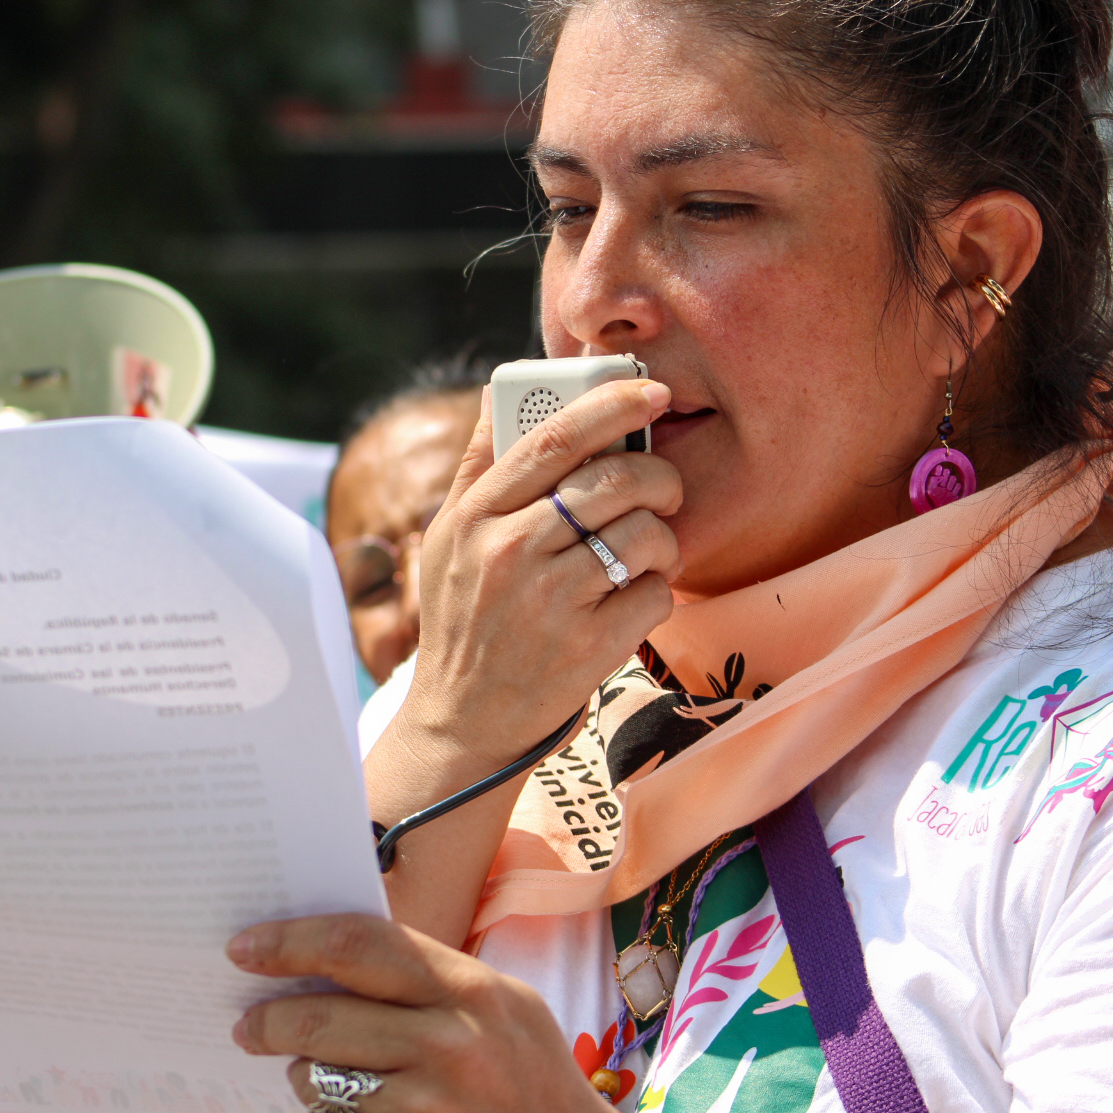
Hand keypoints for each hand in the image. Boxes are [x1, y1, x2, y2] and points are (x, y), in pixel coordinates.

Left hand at [231, 914, 635, 1112]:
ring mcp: (428, 1112)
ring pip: (318, 1081)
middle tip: (249, 1025)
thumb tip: (324, 956)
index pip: (357, 947)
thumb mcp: (497, 997)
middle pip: (320, 1019)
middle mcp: (448, 1046)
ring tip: (325, 1073)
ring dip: (306, 1075)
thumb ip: (423, 973)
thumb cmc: (526, 1063)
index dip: (290, 942)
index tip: (246, 947)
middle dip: (268, 1022)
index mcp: (468, 989)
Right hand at [405, 378, 680, 769]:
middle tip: (663, 490)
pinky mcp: (589, 647)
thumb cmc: (465, 620)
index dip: (610, 403)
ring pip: (643, 534)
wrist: (462, 724)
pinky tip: (630, 602)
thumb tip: (502, 391)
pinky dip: (656, 592)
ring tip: (644, 554)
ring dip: (662, 538)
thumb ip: (480, 466)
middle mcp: (510, 553)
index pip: (553, 439)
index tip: (652, 389)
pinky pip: (655, 592)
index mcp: (476, 516)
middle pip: (613, 480)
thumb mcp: (449, 539)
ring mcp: (551, 602)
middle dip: (658, 475)